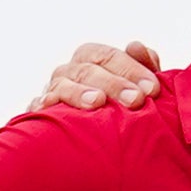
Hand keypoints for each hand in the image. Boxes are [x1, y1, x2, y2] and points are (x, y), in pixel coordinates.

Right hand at [37, 39, 163, 113]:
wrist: (94, 143)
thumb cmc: (120, 109)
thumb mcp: (137, 88)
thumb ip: (142, 68)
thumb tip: (136, 47)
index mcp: (92, 59)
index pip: (108, 56)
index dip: (131, 69)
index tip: (153, 89)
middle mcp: (70, 71)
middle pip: (87, 69)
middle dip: (113, 83)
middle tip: (136, 100)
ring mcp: (52, 91)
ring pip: (62, 85)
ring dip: (80, 93)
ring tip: (97, 102)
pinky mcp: (39, 113)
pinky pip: (38, 107)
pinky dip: (43, 106)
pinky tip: (52, 110)